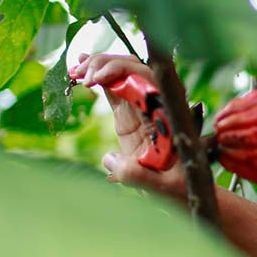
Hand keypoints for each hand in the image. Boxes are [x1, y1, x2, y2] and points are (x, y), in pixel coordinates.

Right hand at [69, 53, 184, 196]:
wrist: (182, 192)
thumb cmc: (179, 189)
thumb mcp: (162, 186)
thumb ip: (138, 175)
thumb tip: (109, 159)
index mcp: (169, 115)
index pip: (149, 79)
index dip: (122, 71)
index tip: (96, 79)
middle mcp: (158, 105)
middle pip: (134, 69)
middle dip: (105, 64)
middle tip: (80, 74)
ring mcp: (143, 107)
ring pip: (123, 74)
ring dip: (97, 67)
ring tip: (74, 71)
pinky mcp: (130, 114)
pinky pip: (114, 88)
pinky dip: (96, 77)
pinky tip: (78, 72)